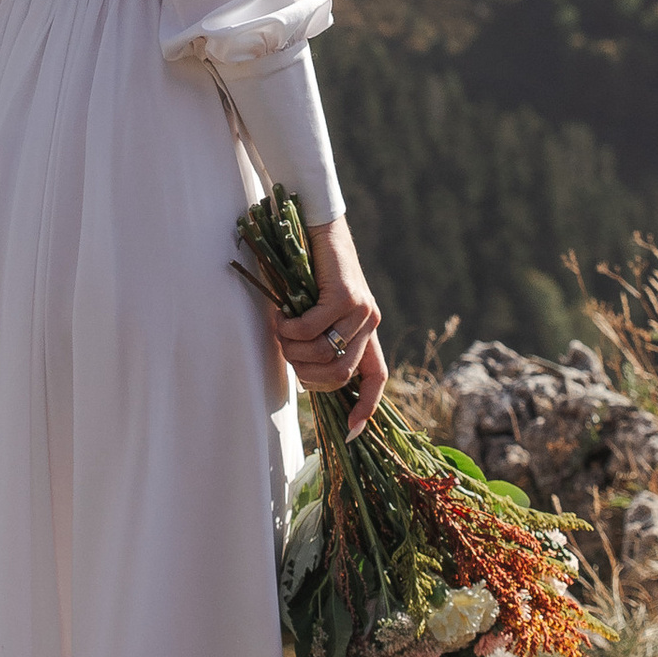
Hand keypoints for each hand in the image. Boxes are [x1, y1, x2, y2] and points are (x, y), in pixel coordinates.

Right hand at [270, 217, 387, 427]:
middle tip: (285, 351)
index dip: (366, 408)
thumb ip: (319, 338)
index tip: (352, 433)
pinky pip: (312, 328)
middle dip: (304, 374)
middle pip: (339, 376)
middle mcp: (370, 323)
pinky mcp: (346, 295)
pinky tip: (280, 314)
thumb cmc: (309, 269)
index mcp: (366, 331)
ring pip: (323, 354)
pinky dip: (290, 327)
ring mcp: (361, 310)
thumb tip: (305, 372)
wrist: (317, 223)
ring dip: (292, 349)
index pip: (377, 378)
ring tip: (280, 329)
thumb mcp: (317, 310)